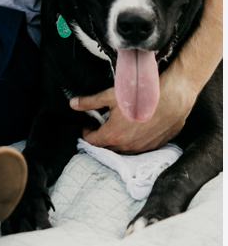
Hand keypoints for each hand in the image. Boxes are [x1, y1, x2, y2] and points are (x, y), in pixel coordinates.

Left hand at [72, 70, 195, 152]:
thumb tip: (73, 104)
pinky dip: (132, 141)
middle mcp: (127, 146)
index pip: (92, 141)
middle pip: (107, 147)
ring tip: (116, 126)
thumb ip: (89, 102)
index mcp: (113, 135)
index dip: (87, 133)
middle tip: (100, 125)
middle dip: (101, 137)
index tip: (88, 125)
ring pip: (123, 149)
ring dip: (117, 140)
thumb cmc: (140, 97)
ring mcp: (142, 148)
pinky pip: (139, 147)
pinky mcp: (155, 146)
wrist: (171, 99)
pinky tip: (134, 128)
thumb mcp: (109, 96)